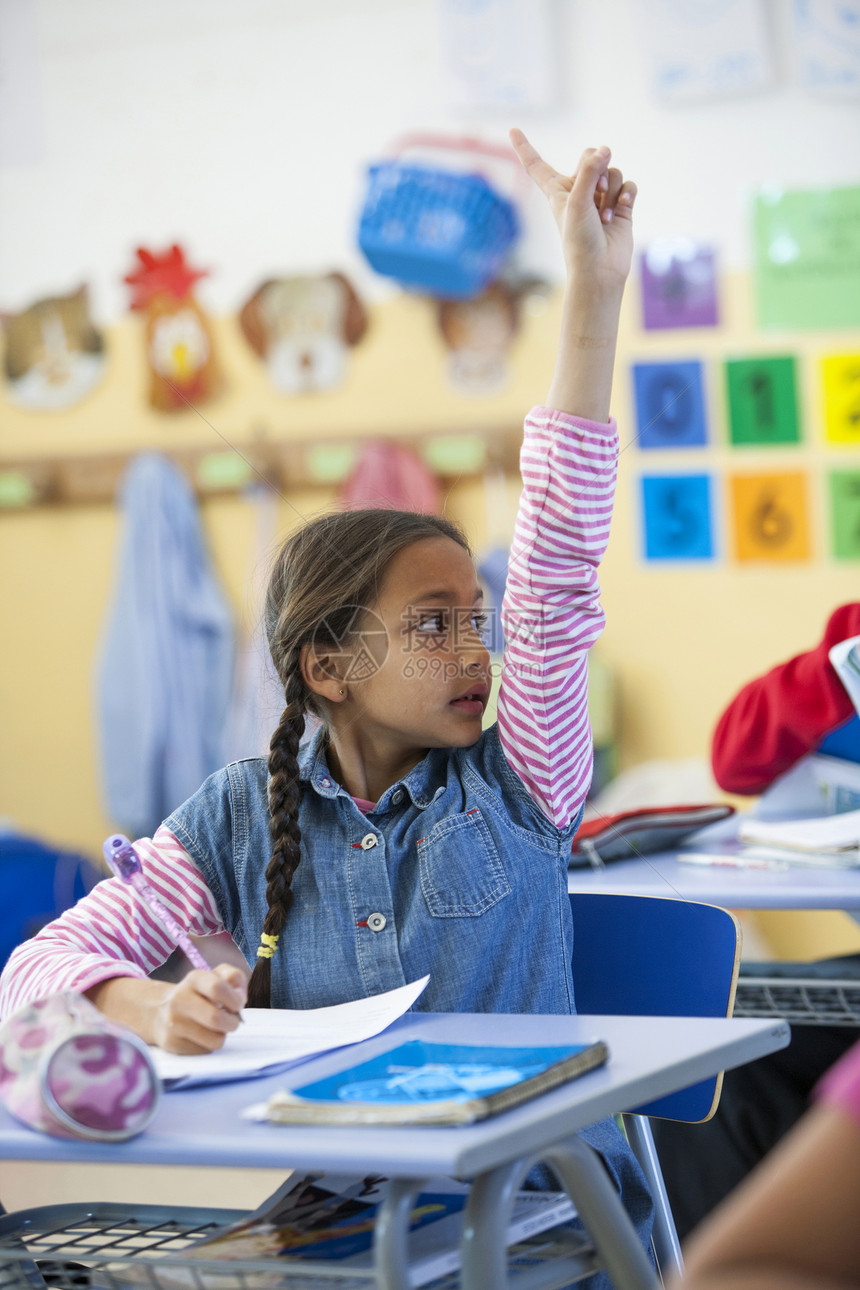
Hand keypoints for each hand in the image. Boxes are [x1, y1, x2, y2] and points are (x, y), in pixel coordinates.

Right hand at [152, 962, 246, 1053]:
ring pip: (214, 1040)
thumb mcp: (216, 976)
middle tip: (233, 1021)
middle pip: (215, 1018)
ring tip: (216, 1027)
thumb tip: (240, 996)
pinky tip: (202, 1035)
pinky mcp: (172, 1043)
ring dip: (222, 1035)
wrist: (161, 1011)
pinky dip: (209, 1044)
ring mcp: (173, 1023)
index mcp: (194, 979)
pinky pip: (204, 1050)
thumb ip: (234, 977)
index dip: (234, 999)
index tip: (238, 1005)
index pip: (217, 987)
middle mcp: (179, 999)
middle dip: (232, 1022)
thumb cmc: (199, 994)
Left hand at [510, 130, 635, 289]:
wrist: (600, 269)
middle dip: (598, 169)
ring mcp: (600, 198)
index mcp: (556, 191)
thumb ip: (590, 170)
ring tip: (605, 214)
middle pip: (591, 157)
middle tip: (598, 191)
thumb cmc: (579, 240)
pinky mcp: (620, 206)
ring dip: (612, 189)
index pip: (536, 165)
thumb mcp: (577, 201)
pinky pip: (628, 184)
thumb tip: (606, 149)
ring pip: (613, 171)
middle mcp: (578, 191)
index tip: (512, 129)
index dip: (524, 147)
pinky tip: (623, 207)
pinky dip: (627, 194)